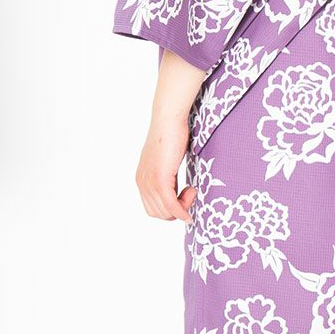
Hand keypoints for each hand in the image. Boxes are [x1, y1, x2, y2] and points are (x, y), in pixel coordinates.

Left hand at [137, 108, 196, 222]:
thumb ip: (166, 177)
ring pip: (166, 212)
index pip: (152, 209)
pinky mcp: (160, 179)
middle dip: (177, 210)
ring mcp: (149, 182)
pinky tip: (193, 199)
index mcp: (141, 180)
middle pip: (158, 213)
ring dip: (183, 206)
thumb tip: (176, 192)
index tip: (184, 194)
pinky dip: (182, 210)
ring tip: (192, 189)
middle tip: (191, 192)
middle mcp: (142, 183)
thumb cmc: (171, 136)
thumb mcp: (166, 161)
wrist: (168, 120)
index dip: (170, 209)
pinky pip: (171, 205)